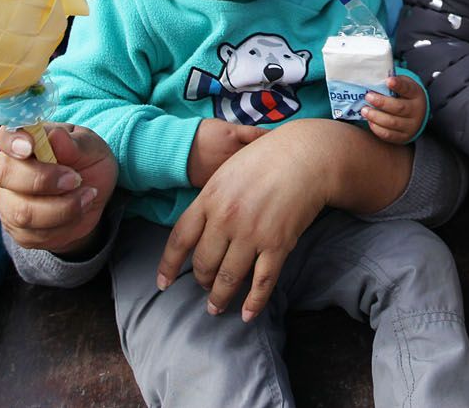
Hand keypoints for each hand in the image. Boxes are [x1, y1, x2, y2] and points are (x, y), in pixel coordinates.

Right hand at [0, 123, 118, 255]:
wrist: (93, 198)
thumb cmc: (88, 164)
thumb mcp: (93, 149)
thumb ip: (76, 144)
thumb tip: (56, 136)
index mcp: (24, 142)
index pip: (5, 136)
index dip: (12, 141)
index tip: (30, 147)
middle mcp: (9, 171)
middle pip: (6, 174)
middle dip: (43, 179)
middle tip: (76, 179)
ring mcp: (10, 203)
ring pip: (22, 211)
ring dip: (62, 207)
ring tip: (88, 195)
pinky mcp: (19, 230)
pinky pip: (36, 234)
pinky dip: (65, 224)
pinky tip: (80, 210)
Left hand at [158, 122, 333, 321]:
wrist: (306, 155)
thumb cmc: (266, 158)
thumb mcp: (227, 171)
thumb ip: (211, 199)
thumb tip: (198, 227)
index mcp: (209, 198)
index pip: (179, 240)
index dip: (168, 265)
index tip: (162, 283)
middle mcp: (226, 219)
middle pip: (203, 263)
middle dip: (201, 281)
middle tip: (204, 287)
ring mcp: (252, 233)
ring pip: (228, 278)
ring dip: (220, 298)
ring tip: (216, 307)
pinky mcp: (277, 244)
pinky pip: (261, 282)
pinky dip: (253, 303)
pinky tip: (247, 314)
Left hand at [362, 75, 426, 143]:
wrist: (417, 114)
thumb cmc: (404, 96)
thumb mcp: (403, 85)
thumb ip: (392, 82)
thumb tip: (373, 79)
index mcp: (416, 94)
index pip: (407, 89)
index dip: (398, 85)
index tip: (388, 81)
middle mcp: (417, 111)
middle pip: (399, 108)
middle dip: (381, 102)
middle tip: (368, 96)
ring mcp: (411, 125)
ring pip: (392, 123)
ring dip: (376, 116)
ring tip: (364, 110)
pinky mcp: (404, 137)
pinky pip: (389, 135)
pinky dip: (377, 129)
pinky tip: (370, 121)